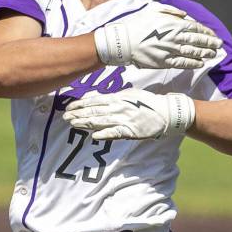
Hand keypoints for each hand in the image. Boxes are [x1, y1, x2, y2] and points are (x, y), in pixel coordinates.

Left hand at [63, 89, 194, 140]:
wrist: (166, 112)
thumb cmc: (146, 103)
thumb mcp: (128, 94)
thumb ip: (111, 97)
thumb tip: (94, 97)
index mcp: (118, 98)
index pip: (94, 101)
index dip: (80, 104)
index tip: (68, 107)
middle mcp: (119, 107)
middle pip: (94, 111)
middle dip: (78, 114)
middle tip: (65, 117)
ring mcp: (125, 119)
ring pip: (101, 121)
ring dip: (86, 123)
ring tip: (73, 124)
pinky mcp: (131, 130)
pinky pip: (116, 133)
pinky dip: (105, 134)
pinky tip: (94, 136)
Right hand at [94, 3, 221, 69]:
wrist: (123, 41)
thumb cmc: (137, 24)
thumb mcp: (154, 9)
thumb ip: (171, 11)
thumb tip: (185, 15)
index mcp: (173, 23)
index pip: (195, 27)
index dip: (206, 32)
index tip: (213, 35)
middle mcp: (175, 37)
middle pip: (198, 40)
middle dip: (210, 43)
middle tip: (219, 45)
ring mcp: (170, 50)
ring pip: (193, 52)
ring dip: (205, 53)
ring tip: (213, 54)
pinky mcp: (164, 62)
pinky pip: (182, 63)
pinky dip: (193, 63)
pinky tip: (200, 63)